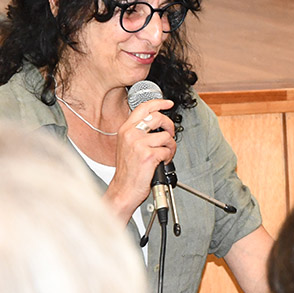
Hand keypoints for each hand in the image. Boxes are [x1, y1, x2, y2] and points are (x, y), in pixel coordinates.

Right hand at [104, 98, 175, 220]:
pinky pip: (167, 150)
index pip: (143, 108)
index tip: (168, 103)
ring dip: (170, 146)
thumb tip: (157, 125)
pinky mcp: (148, 155)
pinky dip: (168, 157)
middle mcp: (131, 134)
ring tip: (163, 155)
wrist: (123, 190)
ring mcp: (139, 144)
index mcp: (126, 130)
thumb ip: (139, 133)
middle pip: (158, 117)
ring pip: (166, 136)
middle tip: (170, 134)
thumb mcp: (128, 146)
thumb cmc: (127, 171)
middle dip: (169, 126)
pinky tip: (160, 163)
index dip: (158, 102)